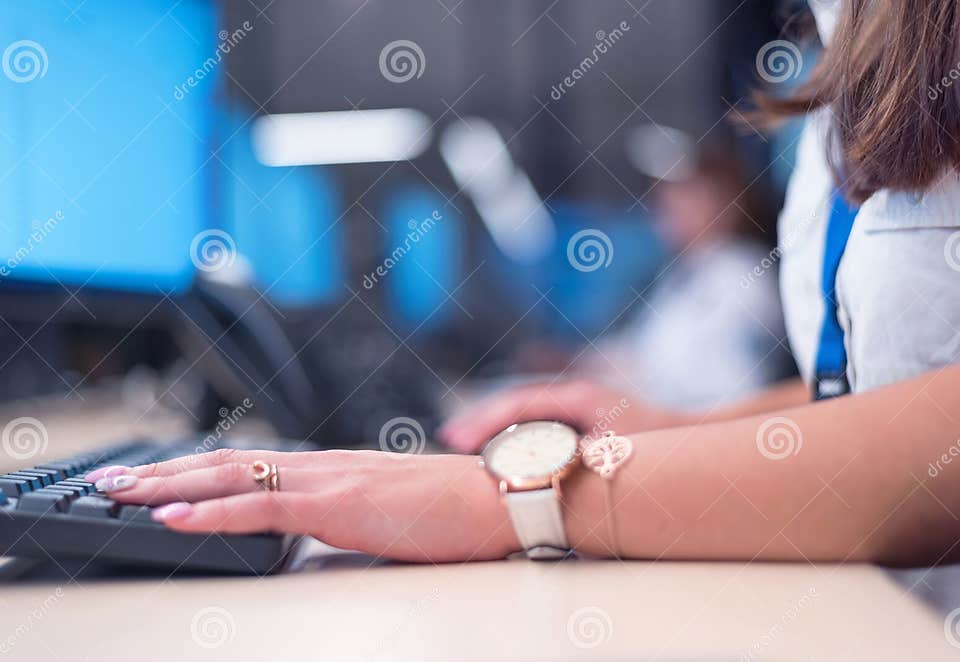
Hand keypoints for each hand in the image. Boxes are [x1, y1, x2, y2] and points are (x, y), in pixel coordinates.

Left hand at [86, 449, 519, 562]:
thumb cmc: (453, 507)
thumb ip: (346, 512)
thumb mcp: (387, 509)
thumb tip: (318, 529)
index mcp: (330, 468)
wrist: (498, 498)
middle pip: (226, 464)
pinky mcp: (340, 504)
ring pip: (232, 478)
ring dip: (171, 485)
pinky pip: (263, 508)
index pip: (248, 465)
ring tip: (122, 493)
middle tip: (111, 481)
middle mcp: (321, 464)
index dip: (196, 471)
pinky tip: (174, 516)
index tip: (154, 480)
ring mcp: (328, 480)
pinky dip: (212, 512)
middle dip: (164, 473)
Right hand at [439, 379, 689, 452]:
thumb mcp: (611, 452)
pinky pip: (535, 427)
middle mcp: (573, 398)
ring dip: (494, 430)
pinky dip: (513, 438)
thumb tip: (530, 468)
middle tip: (450, 440)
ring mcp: (575, 409)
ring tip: (461, 445)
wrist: (690, 436)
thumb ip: (572, 456)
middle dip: (482, 421)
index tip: (458, 438)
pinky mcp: (577, 423)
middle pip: (515, 406)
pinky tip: (496, 456)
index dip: (486, 420)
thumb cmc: (656, 443)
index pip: (520, 403)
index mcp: (579, 396)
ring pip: (523, 416)